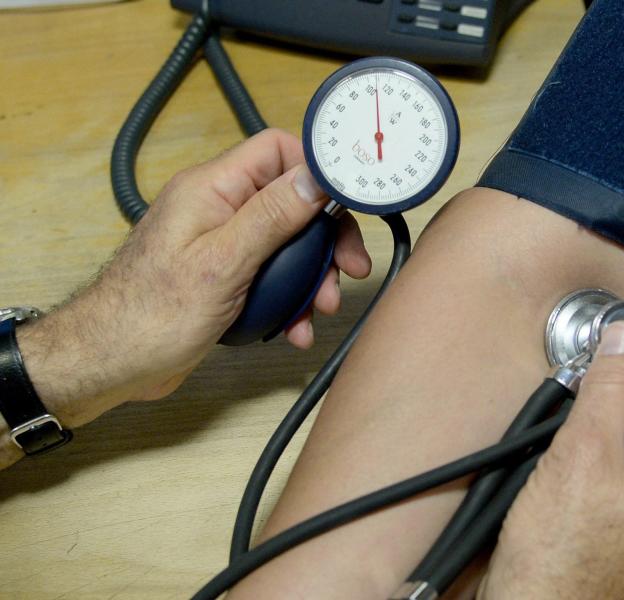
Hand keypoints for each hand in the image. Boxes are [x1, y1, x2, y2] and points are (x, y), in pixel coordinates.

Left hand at [10, 129, 369, 436]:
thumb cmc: (150, 315)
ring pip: (287, 244)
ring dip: (312, 276)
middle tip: (349, 267)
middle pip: (291, 201)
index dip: (317, 169)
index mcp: (212, 189)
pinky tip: (296, 328)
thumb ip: (271, 216)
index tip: (349, 201)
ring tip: (321, 308)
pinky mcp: (224, 277)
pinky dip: (290, 300)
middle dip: (325, 237)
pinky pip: (272, 277)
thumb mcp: (223, 263)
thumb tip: (316, 178)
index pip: (276, 151)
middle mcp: (218, 209)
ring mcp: (221, 244)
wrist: (112, 364)